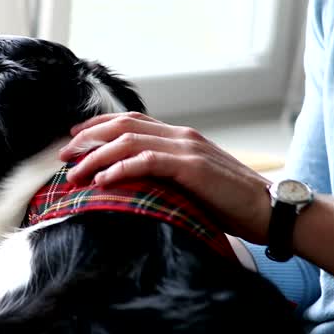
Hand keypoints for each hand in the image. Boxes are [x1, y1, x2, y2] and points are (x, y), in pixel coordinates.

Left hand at [61, 112, 273, 242]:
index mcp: (181, 137)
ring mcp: (187, 149)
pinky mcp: (192, 167)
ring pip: (129, 141)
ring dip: (96, 156)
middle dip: (88, 138)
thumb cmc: (233, 206)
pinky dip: (120, 169)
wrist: (270, 211)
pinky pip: (147, 161)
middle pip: (123, 125)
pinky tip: (102, 181)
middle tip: (63, 156)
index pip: (131, 121)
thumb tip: (134, 190)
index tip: (73, 139)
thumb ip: (167, 178)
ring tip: (75, 173)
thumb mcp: (193, 186)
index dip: (98, 126)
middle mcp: (182, 136)